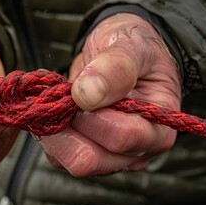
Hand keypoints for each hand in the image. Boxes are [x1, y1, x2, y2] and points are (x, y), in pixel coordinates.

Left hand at [39, 13, 180, 176]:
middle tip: (63, 94)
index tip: (80, 88)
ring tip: (59, 96)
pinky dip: (48, 129)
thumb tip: (87, 93)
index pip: (122, 138)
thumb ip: (116, 65)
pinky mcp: (83, 151)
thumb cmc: (135, 48)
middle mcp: (134, 151)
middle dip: (68, 126)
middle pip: (90, 159)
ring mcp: (108, 156)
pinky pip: (56, 154)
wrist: (120, 51)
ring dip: (55, 128)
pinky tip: (55, 105)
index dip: (93, 115)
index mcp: (157, 129)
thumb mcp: (133, 44)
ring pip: (68, 160)